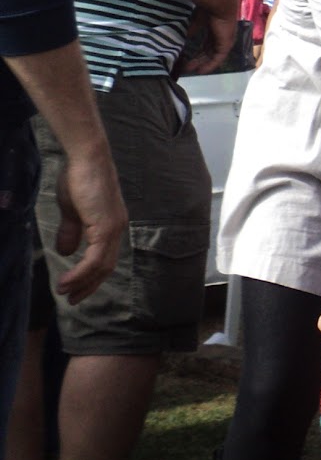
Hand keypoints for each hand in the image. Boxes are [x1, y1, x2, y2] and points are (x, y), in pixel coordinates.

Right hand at [52, 145, 125, 304]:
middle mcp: (117, 229)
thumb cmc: (78, 179)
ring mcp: (114, 228)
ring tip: (64, 292)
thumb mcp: (72, 210)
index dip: (92, 276)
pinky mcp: (106, 227)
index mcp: (111, 225)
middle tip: (73, 299)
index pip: (105, 258)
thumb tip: (67, 251)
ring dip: (82, 282)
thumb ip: (72, 230)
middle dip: (89, 285)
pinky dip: (81, 273)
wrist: (86, 159)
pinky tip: (67, 281)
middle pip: (107, 267)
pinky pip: (95, 259)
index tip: (76, 289)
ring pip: (101, 266)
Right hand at [178, 14, 235, 75]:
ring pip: (212, 57)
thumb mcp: (197, 22)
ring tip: (191, 70)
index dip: (197, 53)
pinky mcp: (226, 46)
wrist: (219, 5)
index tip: (187, 59)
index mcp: (214, 30)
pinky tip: (200, 71)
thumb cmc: (208, 9)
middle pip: (208, 52)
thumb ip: (192, 30)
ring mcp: (224, 42)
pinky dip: (209, 65)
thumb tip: (183, 38)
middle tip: (186, 67)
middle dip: (197, 60)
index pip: (206, 45)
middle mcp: (220, 38)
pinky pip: (217, 59)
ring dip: (202, 64)